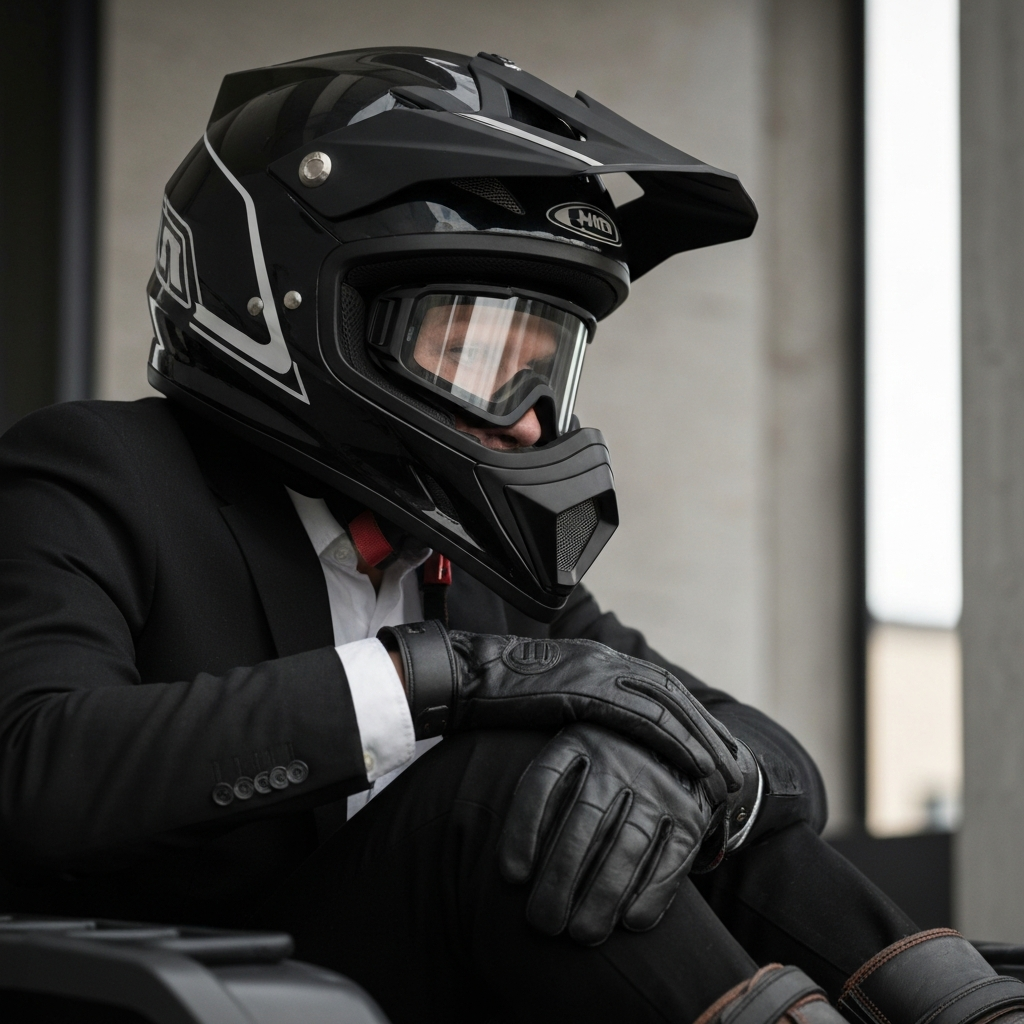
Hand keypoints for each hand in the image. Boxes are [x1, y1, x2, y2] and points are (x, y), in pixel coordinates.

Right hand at [377, 621, 744, 795]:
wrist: (462, 675)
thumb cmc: (490, 693)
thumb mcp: (540, 698)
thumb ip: (570, 708)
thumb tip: (588, 738)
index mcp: (594, 660)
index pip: (655, 687)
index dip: (688, 717)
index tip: (711, 746)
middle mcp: (603, 661)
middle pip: (671, 695)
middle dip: (706, 731)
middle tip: (733, 765)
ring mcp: (597, 673)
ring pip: (668, 706)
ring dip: (701, 741)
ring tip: (725, 776)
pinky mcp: (586, 692)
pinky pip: (643, 719)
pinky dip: (675, 742)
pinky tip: (694, 766)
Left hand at [499, 723, 715, 944]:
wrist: (671, 750)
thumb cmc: (597, 775)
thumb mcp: (566, 766)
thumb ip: (542, 803)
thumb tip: (514, 871)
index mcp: (577, 740)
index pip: (544, 781)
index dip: (524, 829)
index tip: (512, 876)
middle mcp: (617, 758)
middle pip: (584, 820)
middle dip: (561, 877)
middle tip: (543, 922)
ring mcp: (657, 784)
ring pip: (628, 843)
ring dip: (605, 894)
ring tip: (583, 934)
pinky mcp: (689, 814)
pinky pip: (672, 856)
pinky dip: (653, 892)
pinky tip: (631, 921)